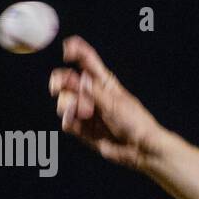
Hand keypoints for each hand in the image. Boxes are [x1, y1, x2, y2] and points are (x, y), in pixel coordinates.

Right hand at [49, 36, 163, 170]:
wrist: (140, 148)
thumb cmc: (135, 122)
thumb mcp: (113, 102)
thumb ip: (91, 91)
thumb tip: (74, 77)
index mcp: (103, 81)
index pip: (86, 59)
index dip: (75, 50)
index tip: (66, 51)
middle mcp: (92, 94)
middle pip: (66, 79)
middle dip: (60, 81)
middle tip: (58, 86)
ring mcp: (86, 111)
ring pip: (64, 100)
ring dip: (69, 105)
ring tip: (86, 113)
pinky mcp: (83, 128)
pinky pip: (66, 121)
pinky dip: (68, 120)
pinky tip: (74, 122)